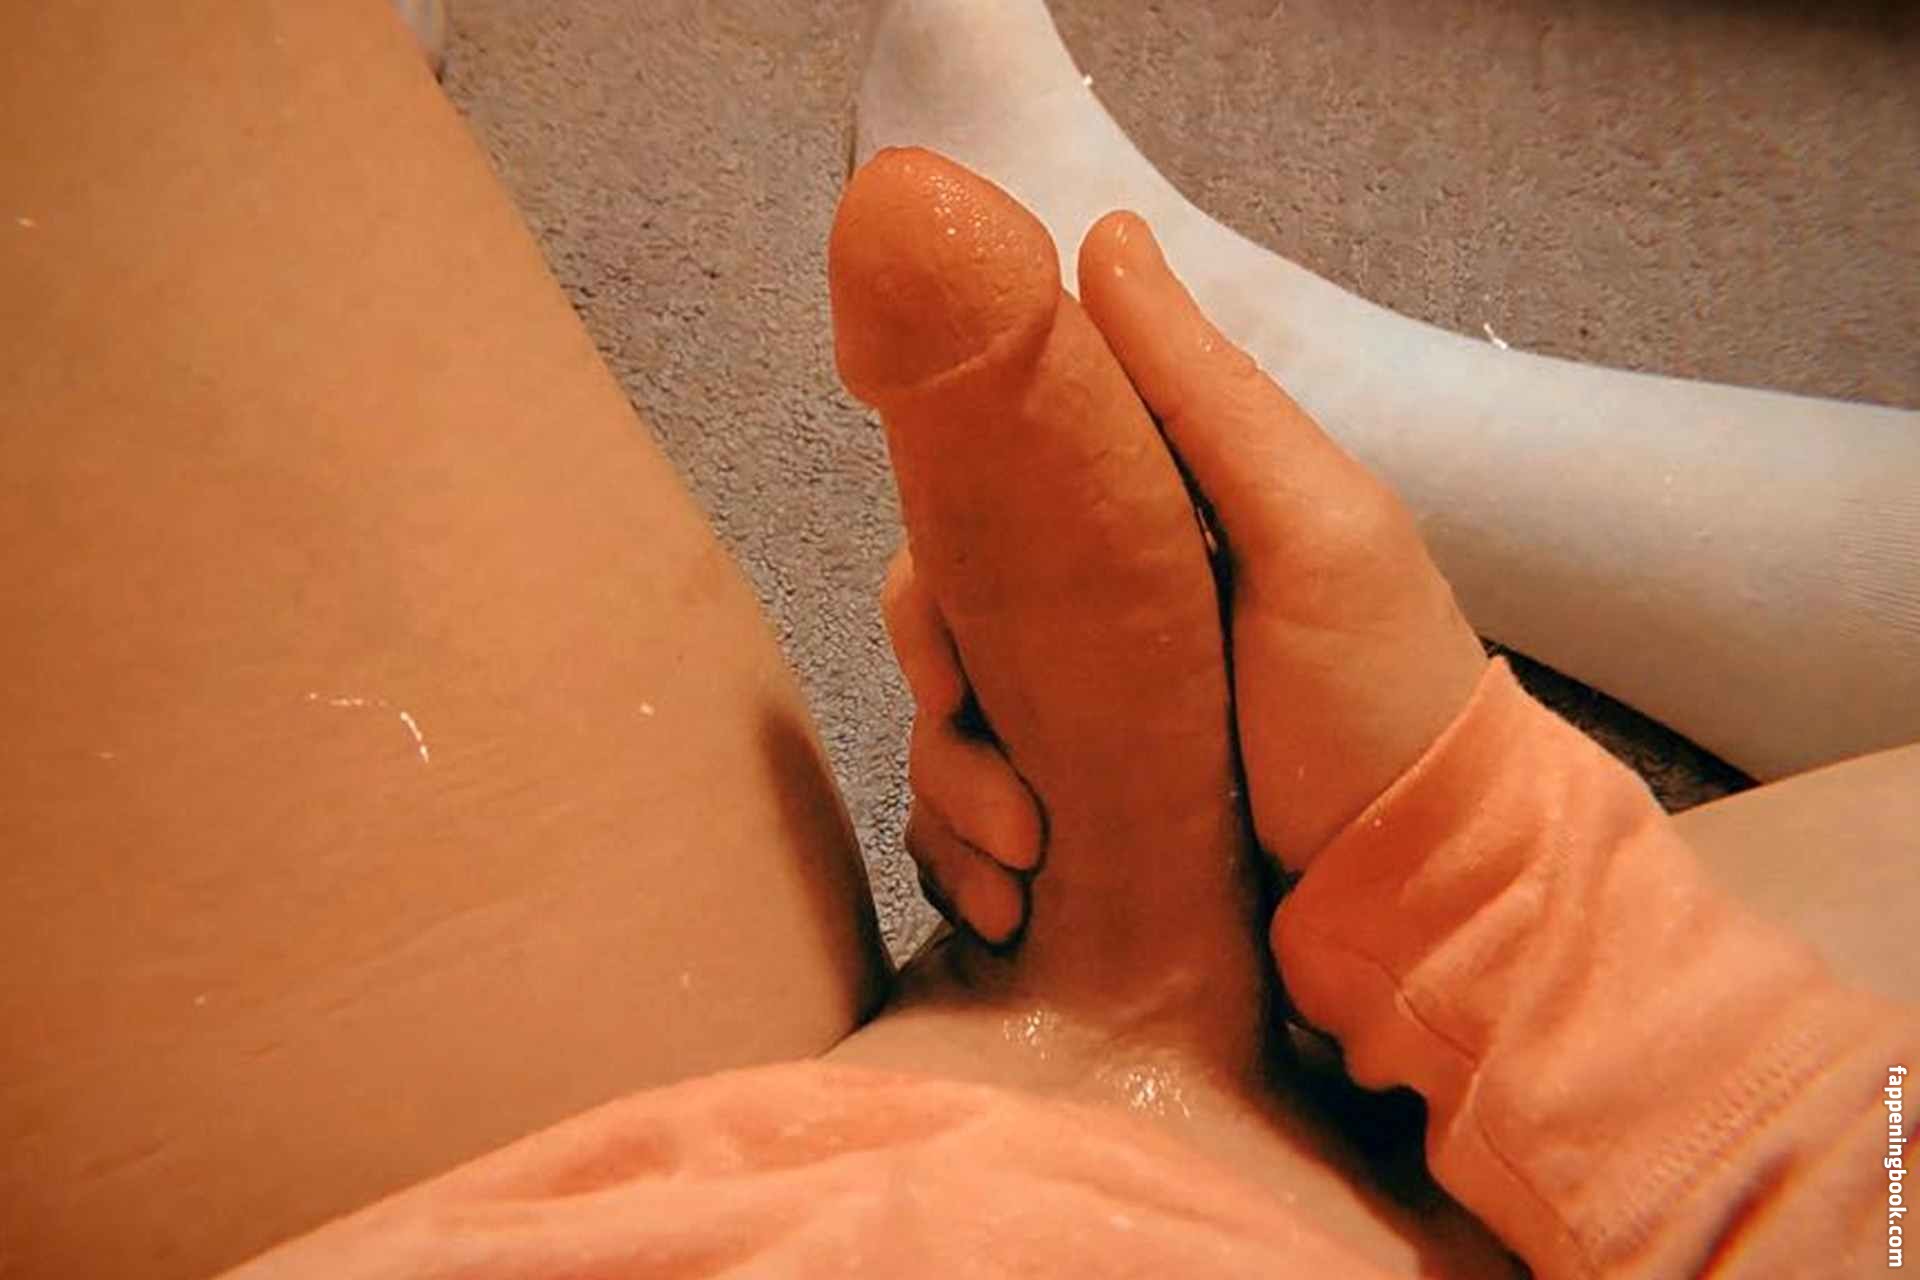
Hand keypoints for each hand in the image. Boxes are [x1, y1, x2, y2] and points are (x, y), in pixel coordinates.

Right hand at [895, 211, 1485, 938]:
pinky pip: (967, 825)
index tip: (939, 602)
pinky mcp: (1076, 823)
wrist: (1428, 891)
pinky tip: (1013, 901)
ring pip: (945, 725)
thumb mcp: (1318, 532)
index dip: (942, 533)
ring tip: (1025, 860)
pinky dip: (967, 860)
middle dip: (943, 688)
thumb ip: (1206, 395)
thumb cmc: (1383, 700)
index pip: (992, 490)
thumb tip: (1101, 233)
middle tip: (993, 758)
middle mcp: (1098, 616)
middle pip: (947, 613)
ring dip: (954, 794)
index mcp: (1145, 526)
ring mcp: (1082, 724)